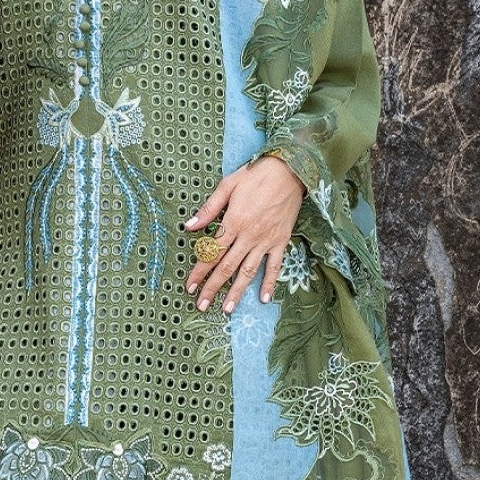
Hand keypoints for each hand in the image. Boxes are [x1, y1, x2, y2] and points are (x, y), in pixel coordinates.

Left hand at [185, 156, 306, 312]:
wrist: (290, 170)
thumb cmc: (256, 175)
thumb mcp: (228, 185)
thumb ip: (208, 209)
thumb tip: (189, 226)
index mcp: (233, 222)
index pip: (211, 253)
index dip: (199, 271)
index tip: (189, 286)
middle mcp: (248, 236)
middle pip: (226, 267)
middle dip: (212, 288)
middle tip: (201, 305)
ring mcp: (265, 241)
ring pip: (248, 271)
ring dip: (236, 291)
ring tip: (226, 309)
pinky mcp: (281, 241)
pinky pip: (274, 266)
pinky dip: (269, 283)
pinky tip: (263, 299)